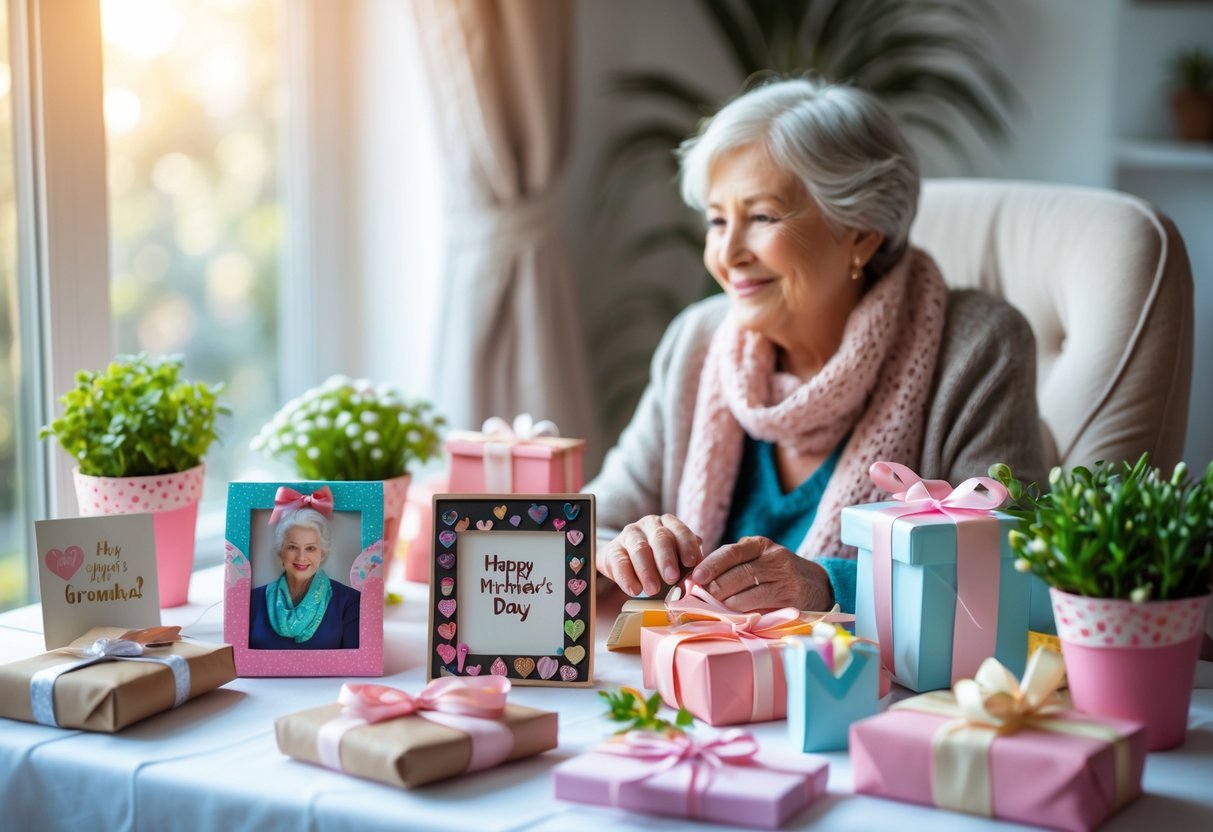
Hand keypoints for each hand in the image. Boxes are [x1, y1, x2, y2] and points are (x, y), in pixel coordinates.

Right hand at [598, 514, 703, 596]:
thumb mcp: (677, 561)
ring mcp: (629, 535)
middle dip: (667, 558)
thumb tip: (701, 575)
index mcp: (669, 524)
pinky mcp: (612, 550)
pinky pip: (619, 562)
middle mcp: (649, 524)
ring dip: (647, 570)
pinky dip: (627, 577)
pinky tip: (634, 590)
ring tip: (653, 589)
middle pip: (660, 537)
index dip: (687, 546)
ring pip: (639, 548)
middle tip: (671, 578)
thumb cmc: (658, 563)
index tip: (691, 563)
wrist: (626, 564)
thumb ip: (688, 565)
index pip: (680, 530)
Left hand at [689, 536, 833, 611]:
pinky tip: (732, 614)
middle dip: (716, 586)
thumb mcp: (760, 559)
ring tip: (712, 606)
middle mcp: (775, 558)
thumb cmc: (777, 573)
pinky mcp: (791, 598)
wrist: (818, 585)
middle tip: (700, 596)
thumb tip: (699, 578)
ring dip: (727, 601)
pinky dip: (744, 611)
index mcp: (761, 545)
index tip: (696, 576)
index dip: (712, 564)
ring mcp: (785, 578)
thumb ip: (735, 564)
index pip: (732, 552)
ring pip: (749, 590)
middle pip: (739, 572)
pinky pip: (762, 605)